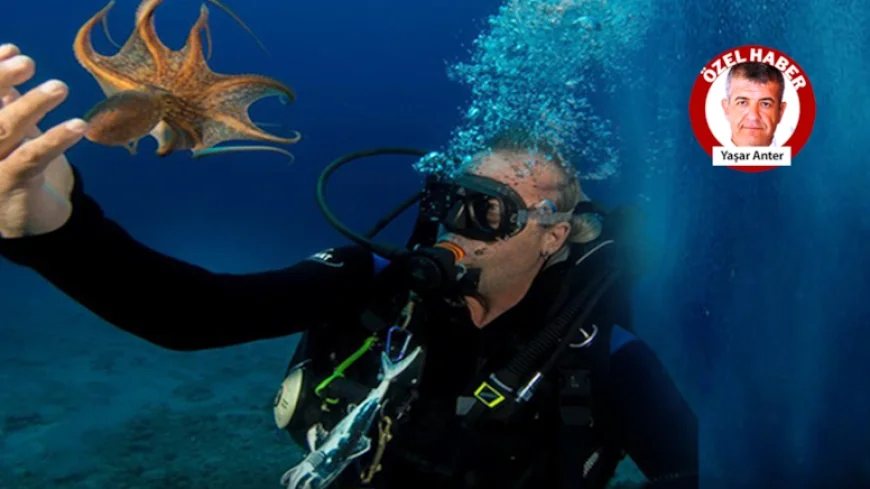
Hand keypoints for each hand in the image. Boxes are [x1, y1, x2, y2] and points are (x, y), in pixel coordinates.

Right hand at [0, 43, 87, 237]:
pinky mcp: (10, 186)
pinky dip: (55, 139)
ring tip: (59, 86)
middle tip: (29, 62)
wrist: (24, 219)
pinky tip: (78, 126)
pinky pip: (31, 158)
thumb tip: (12, 59)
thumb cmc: (16, 165)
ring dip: (32, 105)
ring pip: (4, 129)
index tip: (12, 50)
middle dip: (0, 79)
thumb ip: (6, 100)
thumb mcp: (10, 130)